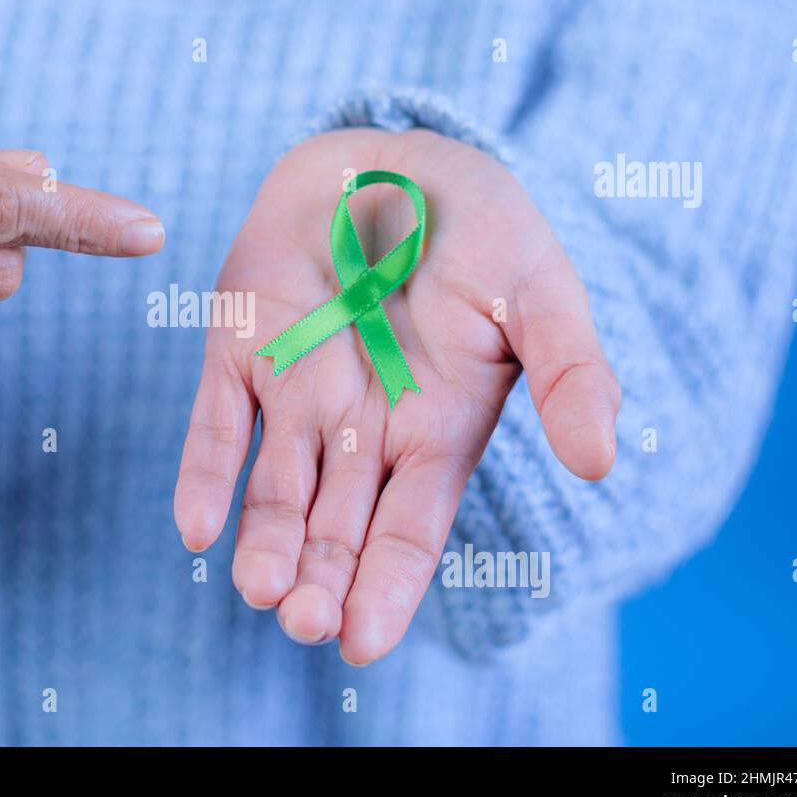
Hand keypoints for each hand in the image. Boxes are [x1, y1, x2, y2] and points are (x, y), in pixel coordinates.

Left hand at [174, 128, 618, 663]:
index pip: (408, 531)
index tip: (361, 640)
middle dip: (319, 579)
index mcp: (434, 431)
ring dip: (264, 543)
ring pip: (275, 489)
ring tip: (259, 590)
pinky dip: (204, 472)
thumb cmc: (477, 228)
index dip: (387, 587)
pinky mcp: (239, 350)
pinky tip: (196, 526)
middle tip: (303, 624)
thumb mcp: (539, 291)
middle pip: (336, 527)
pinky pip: (216, 423)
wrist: (391, 156)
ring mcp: (296, 393)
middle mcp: (360, 430)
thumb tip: (600, 462)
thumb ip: (570, 373)